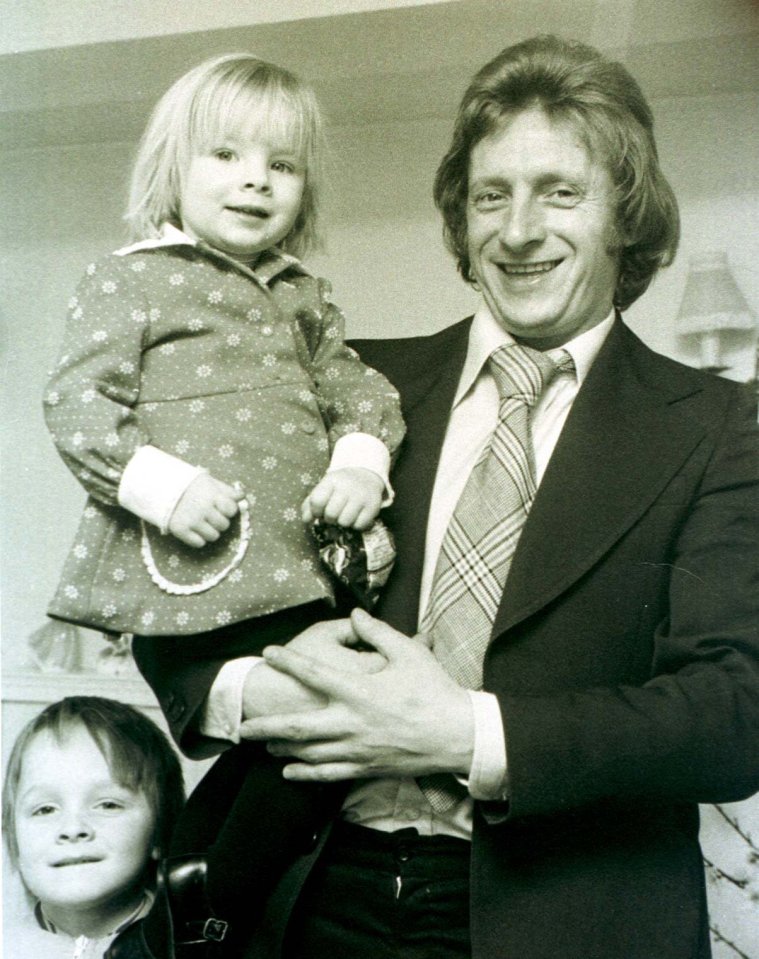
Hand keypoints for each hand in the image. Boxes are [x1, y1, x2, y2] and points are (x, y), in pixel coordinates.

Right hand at [168, 473, 243, 547]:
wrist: (160, 486)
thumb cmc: (189, 485)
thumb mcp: (209, 482)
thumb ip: (227, 490)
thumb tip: (242, 496)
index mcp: (212, 495)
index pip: (231, 510)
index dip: (228, 510)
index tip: (220, 507)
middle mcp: (203, 508)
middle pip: (224, 526)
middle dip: (219, 521)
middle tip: (210, 516)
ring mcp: (192, 520)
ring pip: (213, 537)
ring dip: (210, 531)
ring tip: (202, 523)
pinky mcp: (180, 530)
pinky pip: (199, 544)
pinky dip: (198, 539)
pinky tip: (193, 530)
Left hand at [239, 609, 473, 781]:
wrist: (458, 736)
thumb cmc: (435, 691)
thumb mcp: (408, 653)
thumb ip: (378, 633)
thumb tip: (356, 614)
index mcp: (359, 691)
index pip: (314, 673)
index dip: (288, 661)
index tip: (268, 652)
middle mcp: (351, 723)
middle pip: (298, 728)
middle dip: (266, 726)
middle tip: (242, 726)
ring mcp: (357, 749)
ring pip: (309, 753)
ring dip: (281, 749)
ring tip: (261, 744)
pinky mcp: (367, 768)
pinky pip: (328, 774)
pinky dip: (305, 774)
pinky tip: (289, 772)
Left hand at [302, 467, 383, 529]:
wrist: (365, 475)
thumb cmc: (340, 486)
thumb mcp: (323, 488)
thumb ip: (310, 504)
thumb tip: (307, 520)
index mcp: (332, 480)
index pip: (317, 501)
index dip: (315, 511)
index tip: (319, 511)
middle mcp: (347, 486)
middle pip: (331, 514)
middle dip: (329, 519)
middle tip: (334, 514)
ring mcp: (361, 496)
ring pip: (345, 522)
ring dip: (343, 522)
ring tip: (345, 514)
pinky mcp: (373, 506)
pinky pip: (359, 526)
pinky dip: (356, 525)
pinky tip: (356, 516)